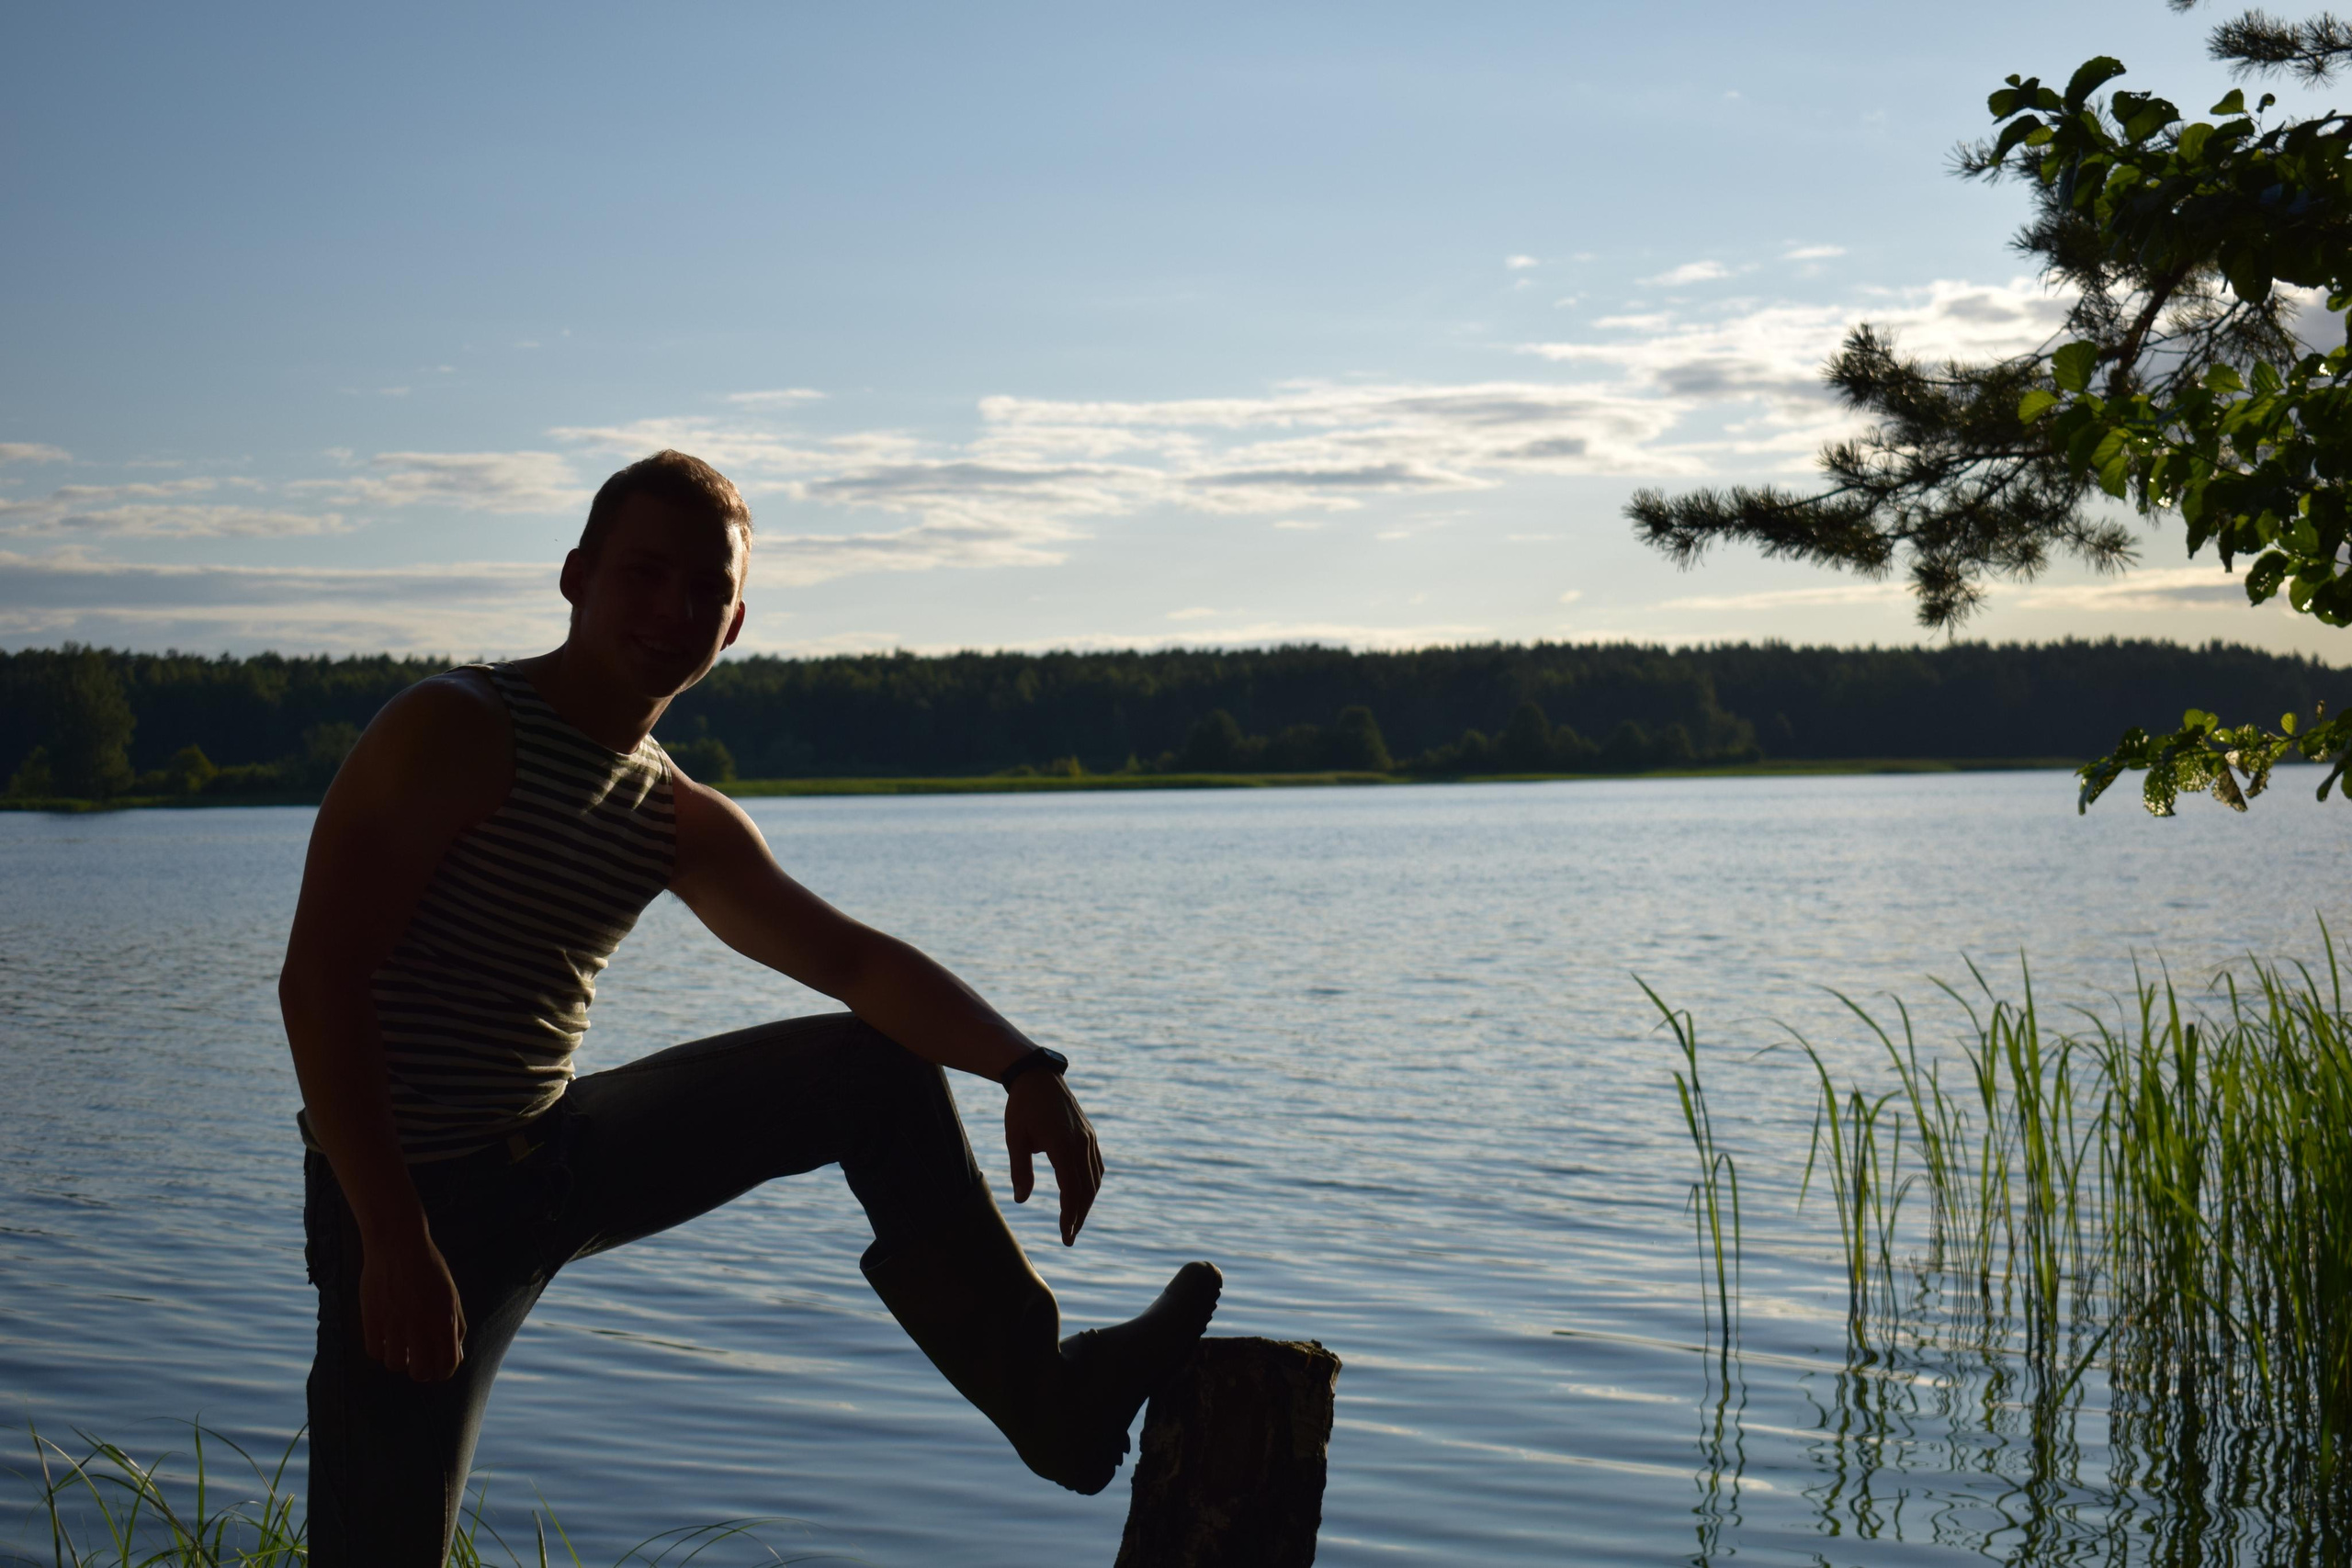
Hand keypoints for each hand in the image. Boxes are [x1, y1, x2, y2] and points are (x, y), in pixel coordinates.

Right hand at [357, 1220, 467, 1381]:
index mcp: (445, 1317)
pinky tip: (385, 1339)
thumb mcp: (451, 1295)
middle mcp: (421, 1322)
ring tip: (400, 1348)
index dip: (444, 1372)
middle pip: (420, 1372)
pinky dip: (380, 1351)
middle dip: (421, 1372)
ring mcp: (395, 1320)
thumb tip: (456, 1357)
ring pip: (394, 1365)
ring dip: (399, 1361)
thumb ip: (456, 1326)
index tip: (438, 1369)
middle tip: (418, 1362)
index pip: (448, 1363)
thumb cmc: (429, 1269)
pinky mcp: (371, 1316)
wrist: (398, 1242)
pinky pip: (374, 1351)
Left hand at [1005, 1070, 1102, 1245]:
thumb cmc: (1021, 1107)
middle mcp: (1080, 1143)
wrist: (1037, 1076)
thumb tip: (1021, 1200)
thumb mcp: (1015, 1138)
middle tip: (1069, 1238)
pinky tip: (1084, 1194)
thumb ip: (1020, 1170)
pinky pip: (1096, 1165)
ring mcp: (1088, 1138)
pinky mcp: (1089, 1134)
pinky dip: (1092, 1184)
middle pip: (1087, 1189)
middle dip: (1079, 1216)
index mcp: (1062, 1145)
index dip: (1069, 1216)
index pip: (1071, 1189)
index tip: (1065, 1236)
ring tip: (1075, 1221)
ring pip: (1095, 1179)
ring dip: (1087, 1202)